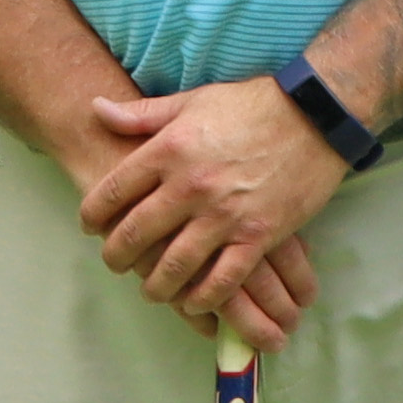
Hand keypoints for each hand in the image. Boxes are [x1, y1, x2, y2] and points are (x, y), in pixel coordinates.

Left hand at [78, 79, 340, 337]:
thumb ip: (141, 114)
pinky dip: (203, 297)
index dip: (93, 214)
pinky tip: (193, 301)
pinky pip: (223, 279)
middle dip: (116, 256)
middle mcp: (189, 186)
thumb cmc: (250, 104)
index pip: (112, 191)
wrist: (314, 114)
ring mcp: (224, 214)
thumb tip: (96, 110)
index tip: (89, 225)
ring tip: (151, 290)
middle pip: (135, 234)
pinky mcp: (258, 235)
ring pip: (174, 266)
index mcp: (168, 150)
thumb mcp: (190, 101)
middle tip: (113, 264)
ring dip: (156, 286)